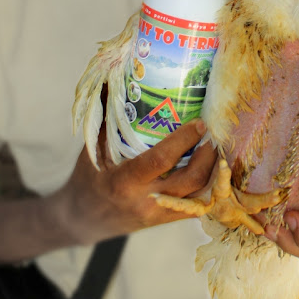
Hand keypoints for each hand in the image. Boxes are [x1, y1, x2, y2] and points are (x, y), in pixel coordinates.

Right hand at [58, 119, 216, 244]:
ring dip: (211, 170)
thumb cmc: (88, 179)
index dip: (184, 140)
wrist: (83, 220)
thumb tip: (113, 79)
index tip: (199, 123)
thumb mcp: (92, 150)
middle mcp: (145, 200)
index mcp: (124, 181)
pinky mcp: (165, 220)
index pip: (160, 160)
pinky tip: (210, 169)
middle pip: (190, 178)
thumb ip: (106, 117)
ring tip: (215, 148)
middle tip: (212, 134)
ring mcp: (158, 213)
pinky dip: (206, 187)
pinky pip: (195, 206)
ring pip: (198, 195)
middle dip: (207, 155)